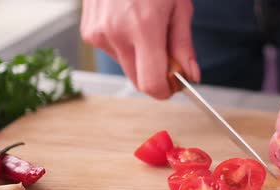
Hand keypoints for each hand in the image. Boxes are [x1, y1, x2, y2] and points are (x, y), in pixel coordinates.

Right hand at [81, 0, 199, 98]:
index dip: (166, 91)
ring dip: (141, 58)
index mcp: (142, 28)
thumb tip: (191, 76)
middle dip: (156, 76)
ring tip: (147, 27)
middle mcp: (115, 34)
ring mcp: (98, 33)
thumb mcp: (180, 7)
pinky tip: (131, 23)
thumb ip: (184, 46)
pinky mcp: (88, 32)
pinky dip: (126, 46)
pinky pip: (114, 52)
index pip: (151, 84)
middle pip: (138, 81)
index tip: (175, 84)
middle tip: (169, 56)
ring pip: (127, 67)